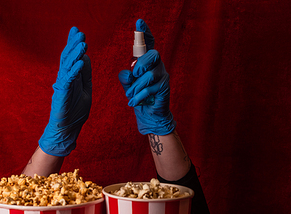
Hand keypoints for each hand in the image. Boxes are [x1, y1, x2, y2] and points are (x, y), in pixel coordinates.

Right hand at [39, 27, 91, 155]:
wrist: (67, 129)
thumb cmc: (75, 112)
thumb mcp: (86, 90)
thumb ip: (85, 75)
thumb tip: (86, 58)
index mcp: (71, 78)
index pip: (72, 57)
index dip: (74, 44)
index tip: (78, 32)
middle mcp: (65, 79)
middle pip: (68, 58)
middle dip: (73, 45)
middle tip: (79, 33)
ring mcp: (62, 87)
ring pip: (68, 67)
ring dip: (75, 54)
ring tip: (82, 43)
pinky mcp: (62, 95)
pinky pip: (68, 81)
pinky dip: (74, 71)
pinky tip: (80, 62)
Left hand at [118, 19, 175, 135]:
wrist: (148, 114)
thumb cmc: (138, 95)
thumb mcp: (128, 85)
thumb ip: (125, 77)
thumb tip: (128, 73)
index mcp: (147, 60)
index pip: (148, 43)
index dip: (144, 33)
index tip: (139, 23)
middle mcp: (157, 64)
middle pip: (153, 54)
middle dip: (141, 64)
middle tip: (134, 74)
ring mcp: (162, 75)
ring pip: (150, 75)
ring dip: (136, 87)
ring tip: (130, 96)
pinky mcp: (164, 87)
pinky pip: (150, 89)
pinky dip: (139, 97)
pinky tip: (133, 103)